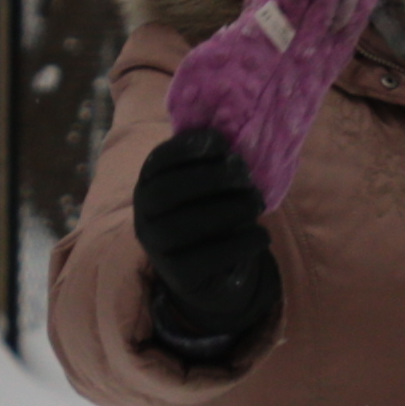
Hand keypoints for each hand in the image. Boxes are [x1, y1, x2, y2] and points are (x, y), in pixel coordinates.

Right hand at [129, 124, 277, 350]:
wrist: (208, 275)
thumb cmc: (210, 217)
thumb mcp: (206, 187)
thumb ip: (212, 161)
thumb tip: (235, 128)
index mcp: (148, 186)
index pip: (158, 161)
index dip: (187, 147)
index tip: (220, 142)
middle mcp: (143, 216)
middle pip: (169, 191)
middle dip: (210, 177)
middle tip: (244, 174)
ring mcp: (157, 249)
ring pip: (187, 225)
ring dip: (229, 208)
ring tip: (256, 203)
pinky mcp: (178, 277)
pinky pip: (208, 258)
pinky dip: (240, 243)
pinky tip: (261, 234)